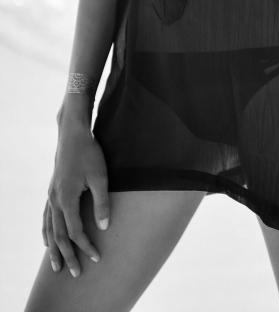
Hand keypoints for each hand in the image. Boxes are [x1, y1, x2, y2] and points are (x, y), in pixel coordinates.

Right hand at [43, 122, 109, 277]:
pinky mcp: (52, 190)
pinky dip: (46, 232)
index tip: (97, 258)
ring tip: (57, 265)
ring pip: (49, 228)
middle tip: (75, 273)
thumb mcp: (100, 177)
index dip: (86, 246)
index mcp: (66, 199)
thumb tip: (105, 227)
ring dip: (53, 248)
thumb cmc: (90, 153)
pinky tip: (47, 240)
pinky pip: (46, 217)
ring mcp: (51, 195)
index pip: (75, 231)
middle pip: (58, 235)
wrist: (73, 133)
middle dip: (67, 255)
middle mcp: (55, 200)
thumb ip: (102, 203)